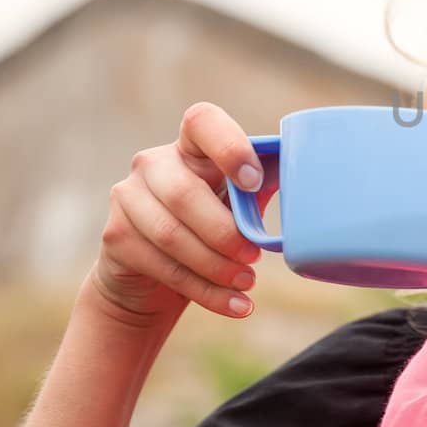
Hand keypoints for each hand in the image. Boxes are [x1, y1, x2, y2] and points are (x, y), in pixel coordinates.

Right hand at [89, 102, 279, 324]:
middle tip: (255, 258)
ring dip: (217, 266)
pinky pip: (163, 266)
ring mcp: (128, 197)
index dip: (229, 147)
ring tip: (248, 283)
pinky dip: (206, 291)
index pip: (202, 122)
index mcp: (191, 145)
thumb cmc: (211, 227)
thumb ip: (264, 184)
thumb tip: (310, 174)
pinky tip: (236, 305)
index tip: (253, 182)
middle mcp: (152, 163)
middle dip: (225, 233)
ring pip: (172, 234)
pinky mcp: (115, 236)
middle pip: (185, 193)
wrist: (154, 277)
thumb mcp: (240, 203)